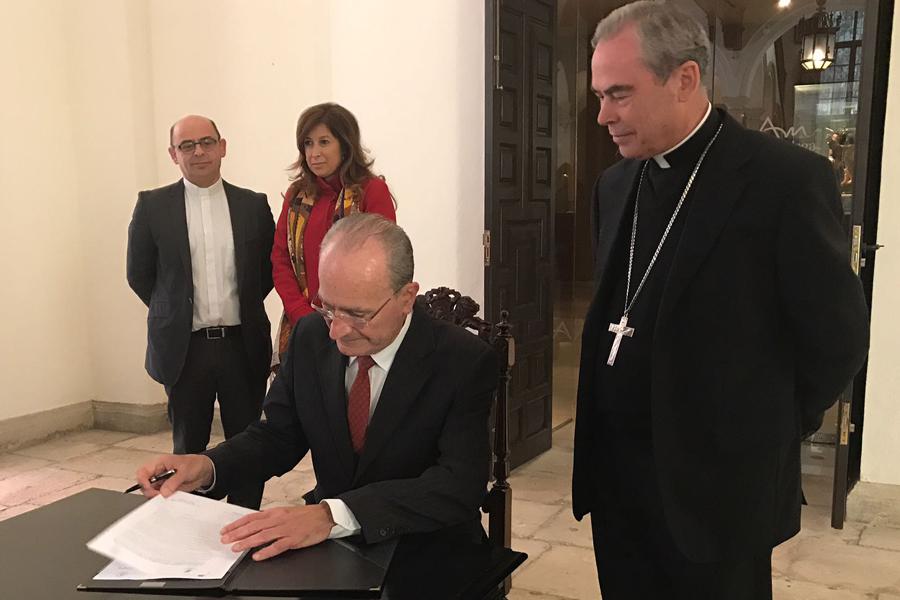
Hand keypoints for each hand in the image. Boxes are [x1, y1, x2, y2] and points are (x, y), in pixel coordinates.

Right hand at [135, 454, 213, 498]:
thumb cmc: (194, 464)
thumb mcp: (185, 470)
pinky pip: (160, 496)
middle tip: (160, 495)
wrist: (204, 470)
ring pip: (151, 492)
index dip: (143, 480)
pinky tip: (170, 497)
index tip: (150, 487)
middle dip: (150, 491)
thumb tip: (163, 492)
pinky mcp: (166, 489)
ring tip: (168, 495)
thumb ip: (174, 481)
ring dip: (157, 496)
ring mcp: (162, 482)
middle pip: (144, 484)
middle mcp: (158, 473)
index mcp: (159, 463)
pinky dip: (163, 499)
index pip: (143, 472)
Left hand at [220, 504, 335, 560]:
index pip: (251, 518)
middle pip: (254, 526)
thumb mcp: (285, 512)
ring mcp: (286, 529)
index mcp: (275, 512)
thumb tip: (254, 524)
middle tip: (225, 540)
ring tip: (236, 548)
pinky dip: (267, 551)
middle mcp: (278, 520)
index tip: (226, 530)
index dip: (237, 524)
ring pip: (263, 536)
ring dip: (248, 542)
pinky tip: (257, 556)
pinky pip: (278, 546)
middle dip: (238, 533)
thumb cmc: (305, 515)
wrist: (324, 516)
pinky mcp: (294, 539)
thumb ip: (270, 518)